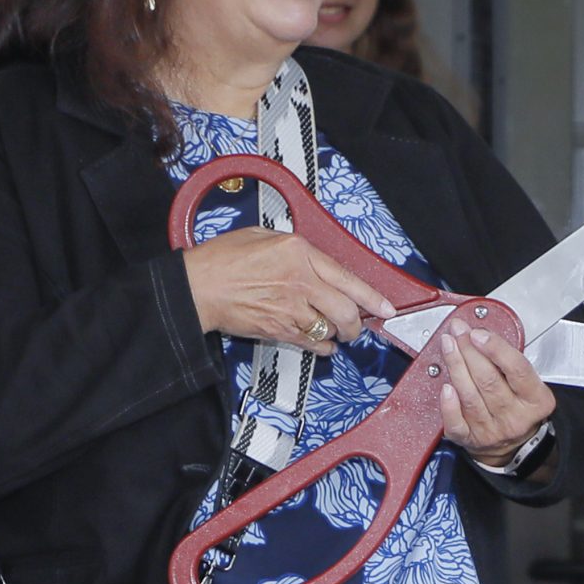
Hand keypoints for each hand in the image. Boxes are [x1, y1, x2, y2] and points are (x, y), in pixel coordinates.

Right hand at [183, 228, 378, 354]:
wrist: (197, 288)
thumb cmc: (223, 259)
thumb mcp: (263, 236)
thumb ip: (294, 250)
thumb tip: (314, 263)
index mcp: (298, 253)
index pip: (346, 277)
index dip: (371, 296)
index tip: (386, 307)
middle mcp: (300, 281)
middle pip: (346, 310)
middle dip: (358, 323)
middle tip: (358, 326)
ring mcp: (290, 309)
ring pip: (331, 328)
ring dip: (338, 333)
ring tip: (336, 331)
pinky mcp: (279, 330)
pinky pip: (312, 343)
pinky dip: (321, 346)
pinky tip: (321, 343)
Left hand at [439, 325, 556, 469]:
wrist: (514, 447)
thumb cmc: (519, 407)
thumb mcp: (529, 385)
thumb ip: (510, 361)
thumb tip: (481, 334)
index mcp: (535, 401)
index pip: (517, 369)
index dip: (495, 348)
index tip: (478, 333)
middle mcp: (515, 418)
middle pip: (489, 380)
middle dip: (469, 350)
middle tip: (459, 332)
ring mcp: (492, 431)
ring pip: (470, 396)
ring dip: (456, 366)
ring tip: (448, 344)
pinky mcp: (471, 440)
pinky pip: (456, 423)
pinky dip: (448, 405)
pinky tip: (445, 387)